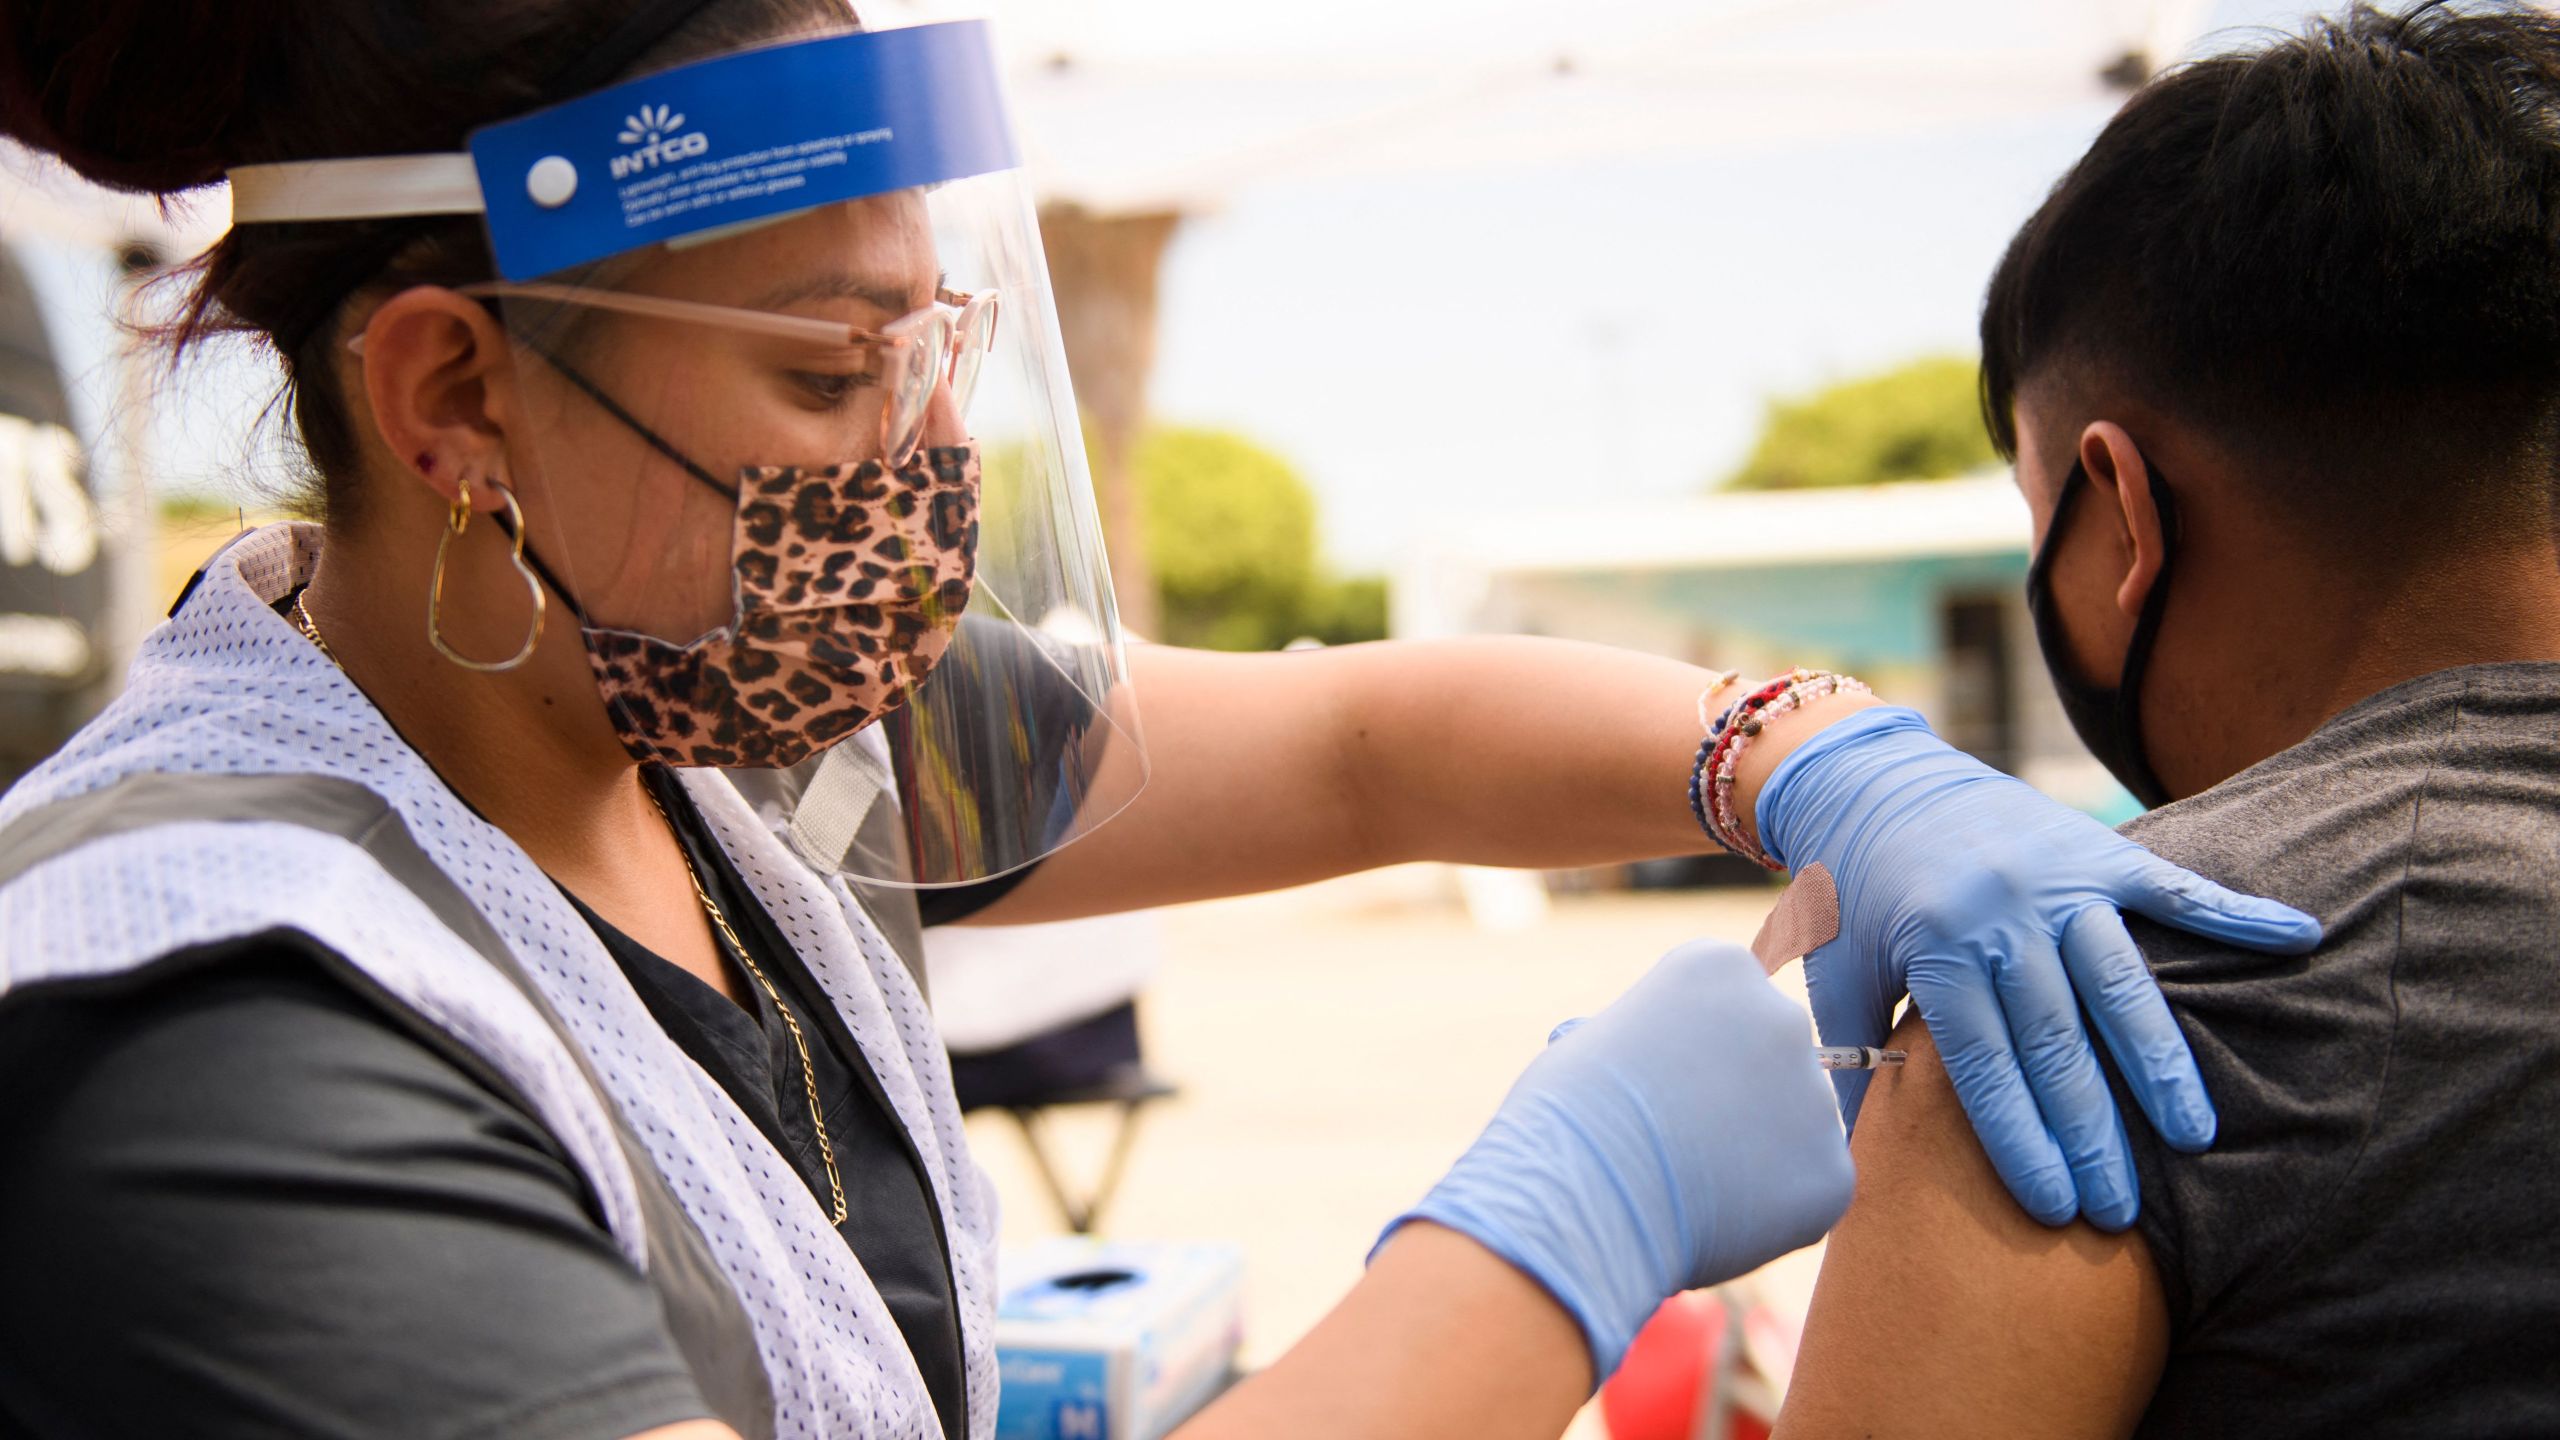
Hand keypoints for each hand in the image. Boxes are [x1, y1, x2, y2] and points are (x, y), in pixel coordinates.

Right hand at [1374, 941, 1851, 1382]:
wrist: (1580, 1192)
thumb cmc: (1564, 1114)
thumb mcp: (1598, 1040)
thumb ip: (1656, 1043)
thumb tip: (1669, 1073)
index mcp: (1719, 965)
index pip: (1725, 1005)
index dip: (1687, 1051)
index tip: (1651, 1083)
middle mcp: (1782, 1016)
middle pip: (1769, 1058)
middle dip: (1735, 1097)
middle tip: (1677, 1143)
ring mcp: (1814, 1095)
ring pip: (1792, 1129)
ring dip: (1754, 1155)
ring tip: (1684, 1188)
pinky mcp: (1832, 1172)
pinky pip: (1808, 1191)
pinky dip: (1772, 1213)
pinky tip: (1713, 1218)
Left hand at [1754, 706, 2321, 1229]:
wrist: (1872, 774)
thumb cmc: (1853, 886)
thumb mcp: (1836, 967)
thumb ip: (1849, 1055)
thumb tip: (1850, 1157)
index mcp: (1935, 949)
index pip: (1985, 1068)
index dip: (2021, 1142)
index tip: (2056, 1209)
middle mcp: (2001, 915)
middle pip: (2058, 1044)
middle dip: (2092, 1133)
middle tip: (2122, 1211)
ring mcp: (2056, 881)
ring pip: (2122, 985)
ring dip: (2159, 1064)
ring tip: (2194, 1135)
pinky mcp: (2096, 848)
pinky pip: (2173, 888)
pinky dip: (2238, 913)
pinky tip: (2299, 936)